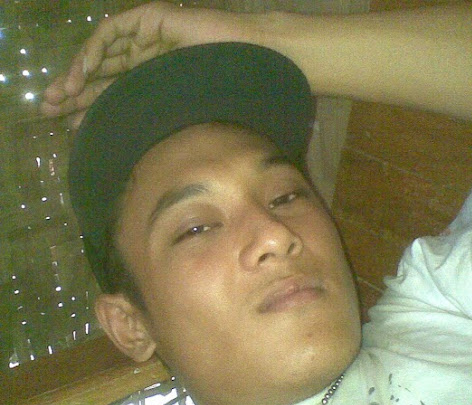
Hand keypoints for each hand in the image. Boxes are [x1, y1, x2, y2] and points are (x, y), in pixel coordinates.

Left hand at [40, 2, 248, 127]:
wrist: (250, 61)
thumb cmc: (223, 92)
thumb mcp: (176, 113)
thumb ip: (151, 121)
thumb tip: (125, 144)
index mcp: (153, 84)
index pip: (115, 96)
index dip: (91, 110)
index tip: (70, 128)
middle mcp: (145, 61)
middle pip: (102, 76)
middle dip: (75, 92)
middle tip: (50, 108)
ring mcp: (147, 39)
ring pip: (102, 55)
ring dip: (78, 73)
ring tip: (59, 95)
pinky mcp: (150, 20)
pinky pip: (113, 33)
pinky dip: (95, 50)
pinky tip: (83, 72)